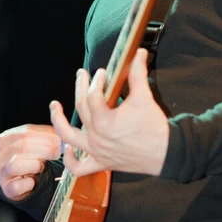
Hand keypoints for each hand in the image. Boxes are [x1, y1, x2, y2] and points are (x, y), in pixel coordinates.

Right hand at [0, 124, 61, 201]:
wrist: (19, 182)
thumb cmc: (29, 159)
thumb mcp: (34, 143)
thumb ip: (45, 135)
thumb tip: (61, 131)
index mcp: (5, 138)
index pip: (26, 131)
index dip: (45, 135)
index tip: (59, 139)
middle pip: (23, 146)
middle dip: (44, 148)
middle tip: (57, 152)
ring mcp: (1, 172)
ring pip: (17, 164)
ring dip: (35, 164)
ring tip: (43, 166)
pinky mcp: (6, 188)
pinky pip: (18, 185)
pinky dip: (29, 183)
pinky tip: (34, 180)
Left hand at [50, 48, 168, 177]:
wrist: (167, 153)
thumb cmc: (154, 127)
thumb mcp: (144, 97)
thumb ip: (138, 73)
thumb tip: (139, 54)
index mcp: (105, 121)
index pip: (93, 95)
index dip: (96, 80)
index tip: (103, 72)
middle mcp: (97, 137)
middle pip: (81, 108)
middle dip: (80, 87)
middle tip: (81, 74)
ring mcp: (97, 152)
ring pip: (69, 137)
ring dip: (59, 121)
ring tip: (54, 106)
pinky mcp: (102, 163)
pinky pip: (80, 168)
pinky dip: (70, 160)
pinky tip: (68, 148)